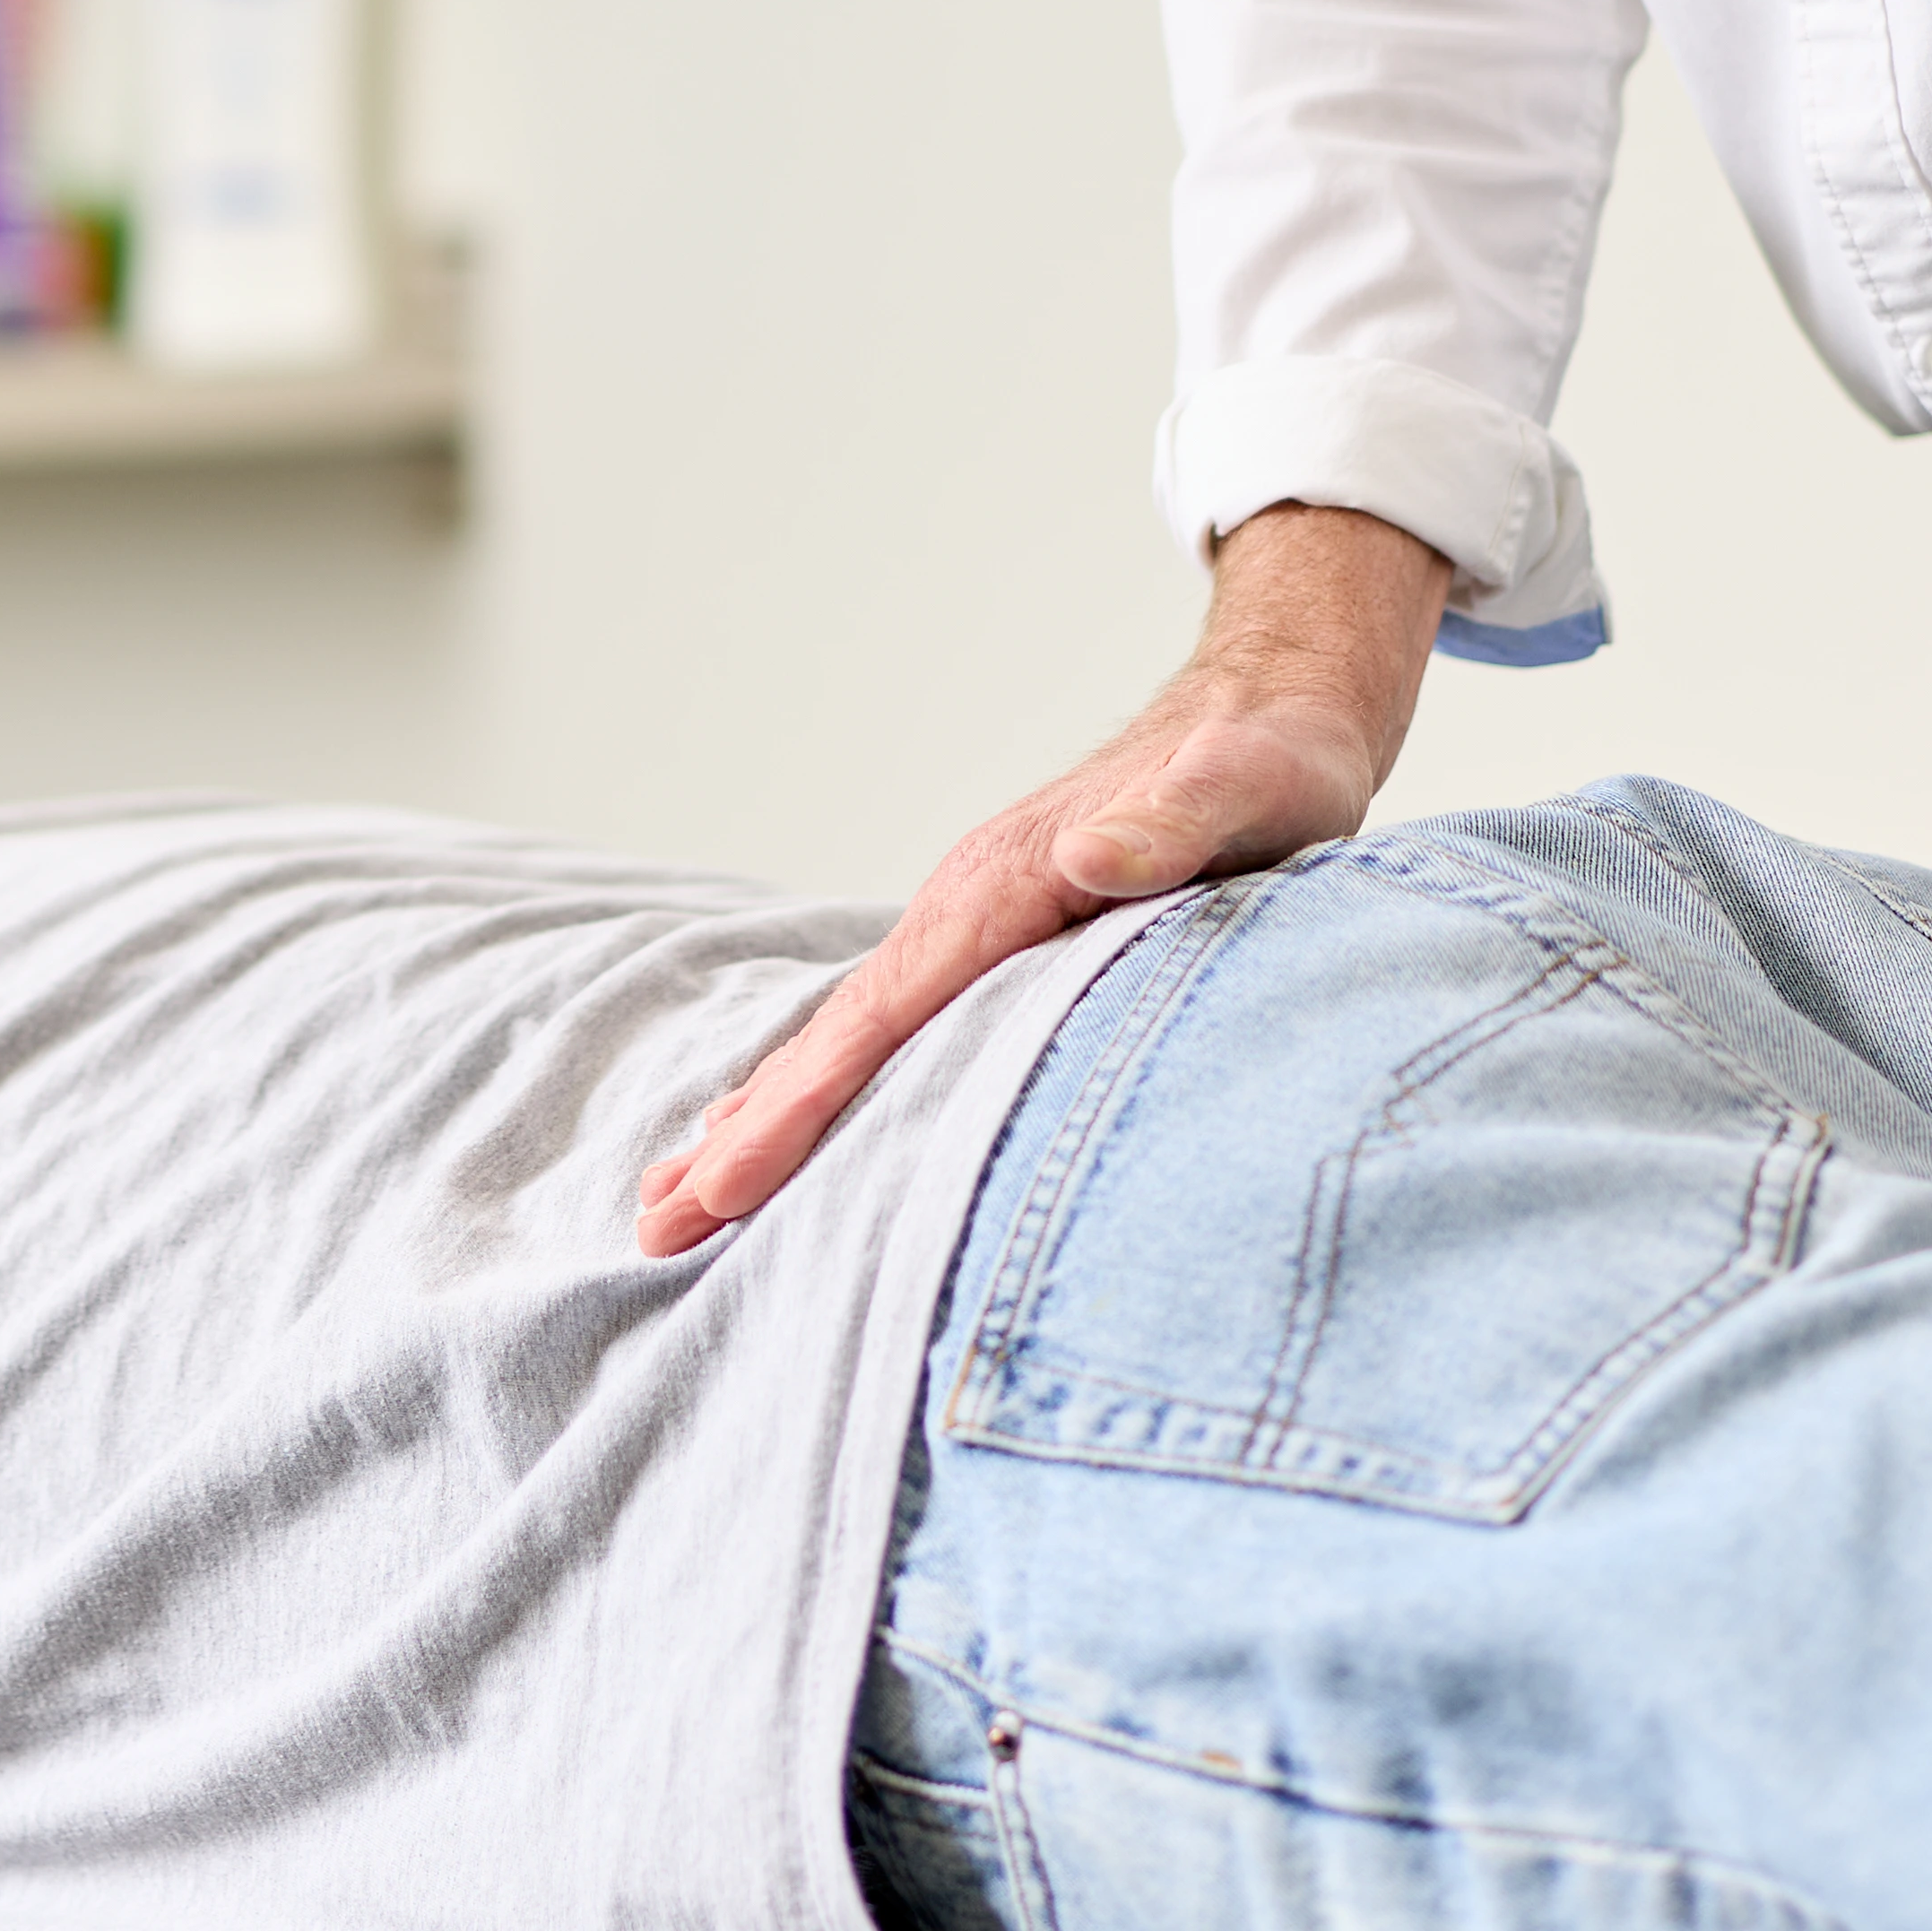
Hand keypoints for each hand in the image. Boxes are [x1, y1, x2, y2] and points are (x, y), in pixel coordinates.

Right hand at [638, 504, 1446, 1256]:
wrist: (1272, 703)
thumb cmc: (1275, 757)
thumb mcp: (1254, 785)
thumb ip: (1177, 818)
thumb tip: (1086, 856)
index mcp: (1007, 884)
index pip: (884, 1014)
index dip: (804, 1102)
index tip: (727, 1180)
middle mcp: (966, 903)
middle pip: (838, 1035)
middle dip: (746, 1131)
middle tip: (656, 1227)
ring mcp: (972, 924)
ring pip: (850, 1035)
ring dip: (764, 1115)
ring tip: (678, 1199)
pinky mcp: (998, 945)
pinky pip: (891, 1028)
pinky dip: (823, 1083)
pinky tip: (785, 1125)